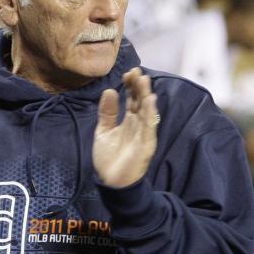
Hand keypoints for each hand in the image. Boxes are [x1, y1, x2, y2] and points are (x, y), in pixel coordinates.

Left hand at [93, 67, 158, 187]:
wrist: (110, 182)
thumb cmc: (108, 158)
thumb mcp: (103, 131)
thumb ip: (107, 112)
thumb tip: (110, 90)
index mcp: (129, 121)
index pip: (132, 99)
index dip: (131, 86)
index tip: (127, 72)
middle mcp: (138, 125)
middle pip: (141, 101)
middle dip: (139, 86)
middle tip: (136, 71)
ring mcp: (144, 134)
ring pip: (147, 111)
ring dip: (146, 95)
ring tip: (143, 80)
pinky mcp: (146, 145)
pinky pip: (149, 126)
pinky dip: (150, 113)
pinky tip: (149, 100)